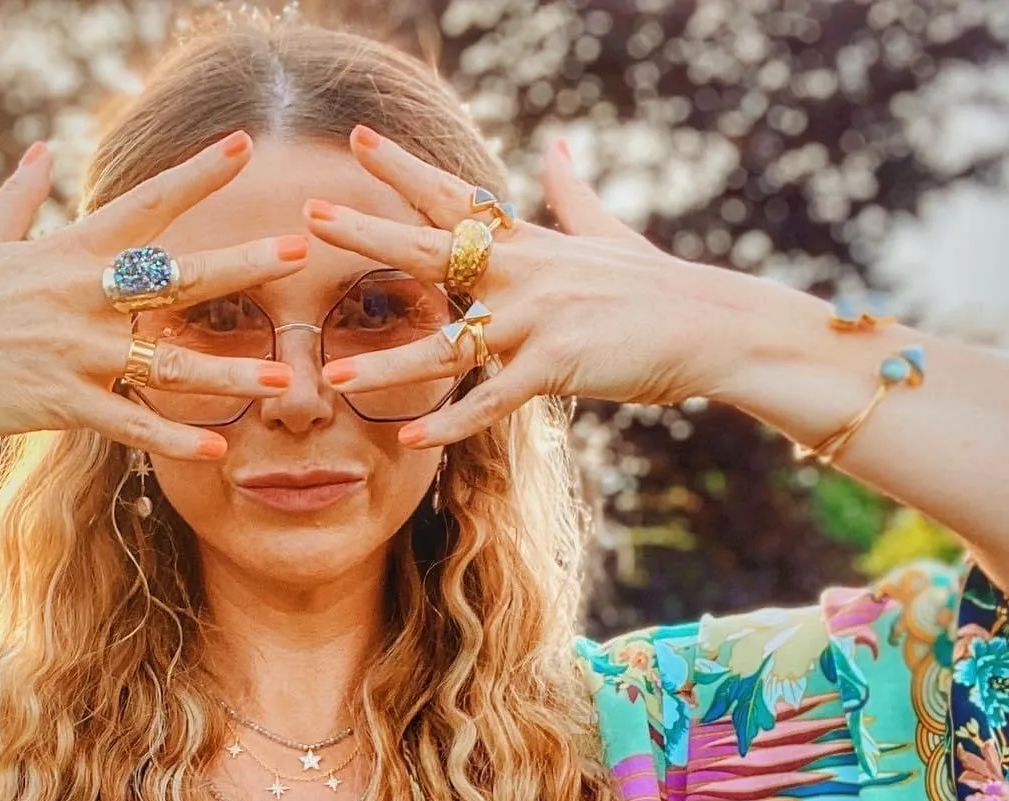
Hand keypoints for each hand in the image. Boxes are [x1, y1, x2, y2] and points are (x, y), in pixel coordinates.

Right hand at [0, 133, 308, 460]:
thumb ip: (20, 196)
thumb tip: (42, 152)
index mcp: (66, 253)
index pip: (143, 206)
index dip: (195, 175)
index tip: (243, 147)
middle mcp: (79, 296)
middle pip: (176, 276)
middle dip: (242, 263)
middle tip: (301, 250)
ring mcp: (71, 351)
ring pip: (166, 361)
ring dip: (229, 372)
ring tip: (284, 379)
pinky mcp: (57, 403)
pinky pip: (127, 425)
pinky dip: (171, 440)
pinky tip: (215, 451)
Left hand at [302, 127, 764, 447]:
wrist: (712, 327)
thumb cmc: (656, 286)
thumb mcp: (606, 232)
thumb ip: (569, 193)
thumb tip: (555, 145)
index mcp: (528, 243)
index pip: (456, 196)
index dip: (405, 168)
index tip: (360, 140)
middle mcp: (523, 273)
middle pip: (430, 248)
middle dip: (366, 232)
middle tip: (310, 216)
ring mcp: (537, 319)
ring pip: (446, 345)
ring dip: (385, 363)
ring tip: (332, 377)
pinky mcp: (557, 366)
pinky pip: (491, 400)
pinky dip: (451, 423)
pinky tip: (411, 439)